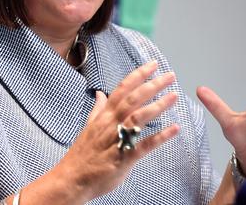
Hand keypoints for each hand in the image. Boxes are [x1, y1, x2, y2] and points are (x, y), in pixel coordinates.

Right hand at [54, 61, 179, 200]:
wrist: (72, 179)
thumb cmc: (82, 155)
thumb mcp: (88, 128)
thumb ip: (97, 110)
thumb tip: (100, 94)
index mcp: (103, 116)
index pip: (121, 90)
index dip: (137, 76)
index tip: (152, 65)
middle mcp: (109, 124)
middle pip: (132, 100)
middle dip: (151, 86)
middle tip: (170, 76)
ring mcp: (116, 140)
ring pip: (137, 118)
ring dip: (156, 106)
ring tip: (174, 96)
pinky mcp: (122, 158)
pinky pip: (142, 145)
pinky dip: (159, 137)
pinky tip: (174, 129)